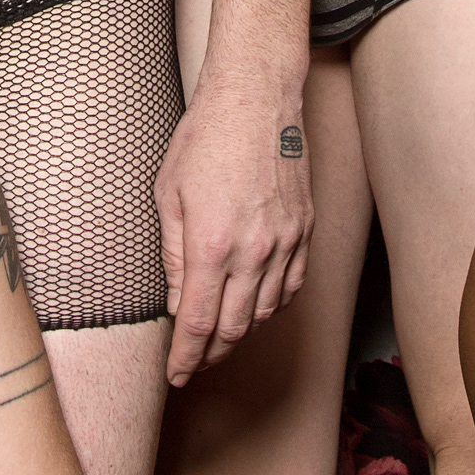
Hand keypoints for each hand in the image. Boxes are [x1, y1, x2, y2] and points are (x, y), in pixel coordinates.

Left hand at [158, 74, 312, 385]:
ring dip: (240, 333)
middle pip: (234, 327)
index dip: (186, 357)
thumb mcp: (169, 195)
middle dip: (210, 354)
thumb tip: (178, 303)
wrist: (257, 99)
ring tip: (219, 339)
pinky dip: (271, 307)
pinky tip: (254, 308)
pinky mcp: (305, 231)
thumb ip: (173, 256)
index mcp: (212, 244)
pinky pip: (291, 286)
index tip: (175, 375)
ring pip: (266, 312)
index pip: (198, 323)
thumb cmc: (204, 139)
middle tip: (193, 363)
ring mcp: (285, 242)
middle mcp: (254, 251)